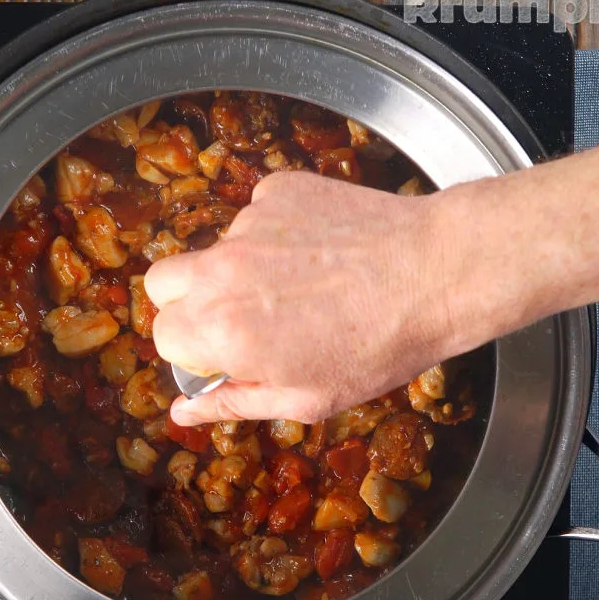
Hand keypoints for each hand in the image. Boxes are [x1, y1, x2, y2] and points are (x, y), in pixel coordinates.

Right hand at [144, 171, 456, 424]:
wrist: (436, 272)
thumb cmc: (376, 348)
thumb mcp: (304, 398)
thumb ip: (232, 402)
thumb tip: (182, 410)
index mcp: (221, 328)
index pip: (163, 335)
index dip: (191, 351)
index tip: (223, 356)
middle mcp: (221, 268)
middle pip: (162, 283)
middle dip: (185, 305)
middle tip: (234, 320)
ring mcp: (249, 222)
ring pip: (215, 249)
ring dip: (238, 270)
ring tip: (301, 285)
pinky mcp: (279, 189)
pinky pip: (256, 216)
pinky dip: (275, 235)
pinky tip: (318, 253)